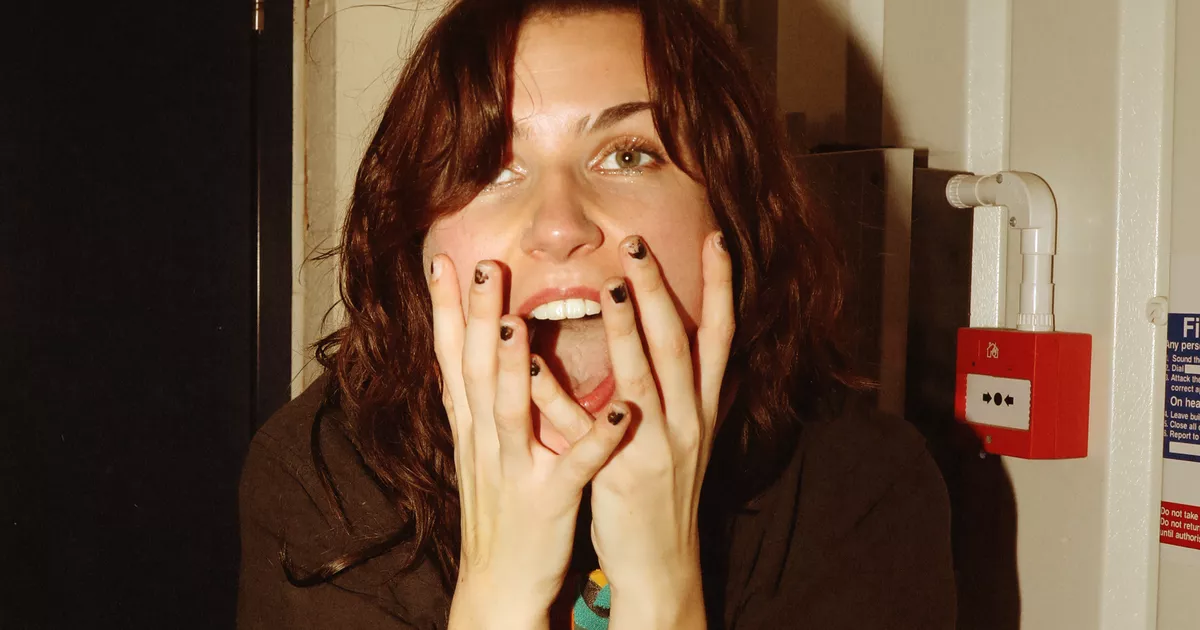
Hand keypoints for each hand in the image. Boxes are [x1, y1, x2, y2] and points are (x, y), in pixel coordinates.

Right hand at [429, 257, 631, 629]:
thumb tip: (481, 346)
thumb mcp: (483, 450)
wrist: (500, 585)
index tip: (444, 261)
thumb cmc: (501, 509)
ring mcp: (515, 472)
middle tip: (483, 267)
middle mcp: (487, 443)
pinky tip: (617, 412)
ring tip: (521, 326)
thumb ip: (483, 401)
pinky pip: (574, 468)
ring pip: (511, 414)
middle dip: (479, 319)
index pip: (454, 360)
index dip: (449, 311)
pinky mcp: (548, 503)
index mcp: (474, 428)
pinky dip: (593, 439)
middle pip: (477, 373)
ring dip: (516, 371)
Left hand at [529, 233, 734, 628]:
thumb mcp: (693, 433)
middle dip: (660, 291)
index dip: (722, 287)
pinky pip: (583, 430)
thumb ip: (692, 385)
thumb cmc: (668, 489)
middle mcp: (687, 420)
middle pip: (677, 344)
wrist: (662, 561)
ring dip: (625, 329)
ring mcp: (655, 447)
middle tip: (637, 243)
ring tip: (607, 285)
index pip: (721, 336)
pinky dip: (556, 395)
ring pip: (643, 377)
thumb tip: (701, 333)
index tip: (715, 237)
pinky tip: (531, 364)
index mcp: (703, 407)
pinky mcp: (617, 474)